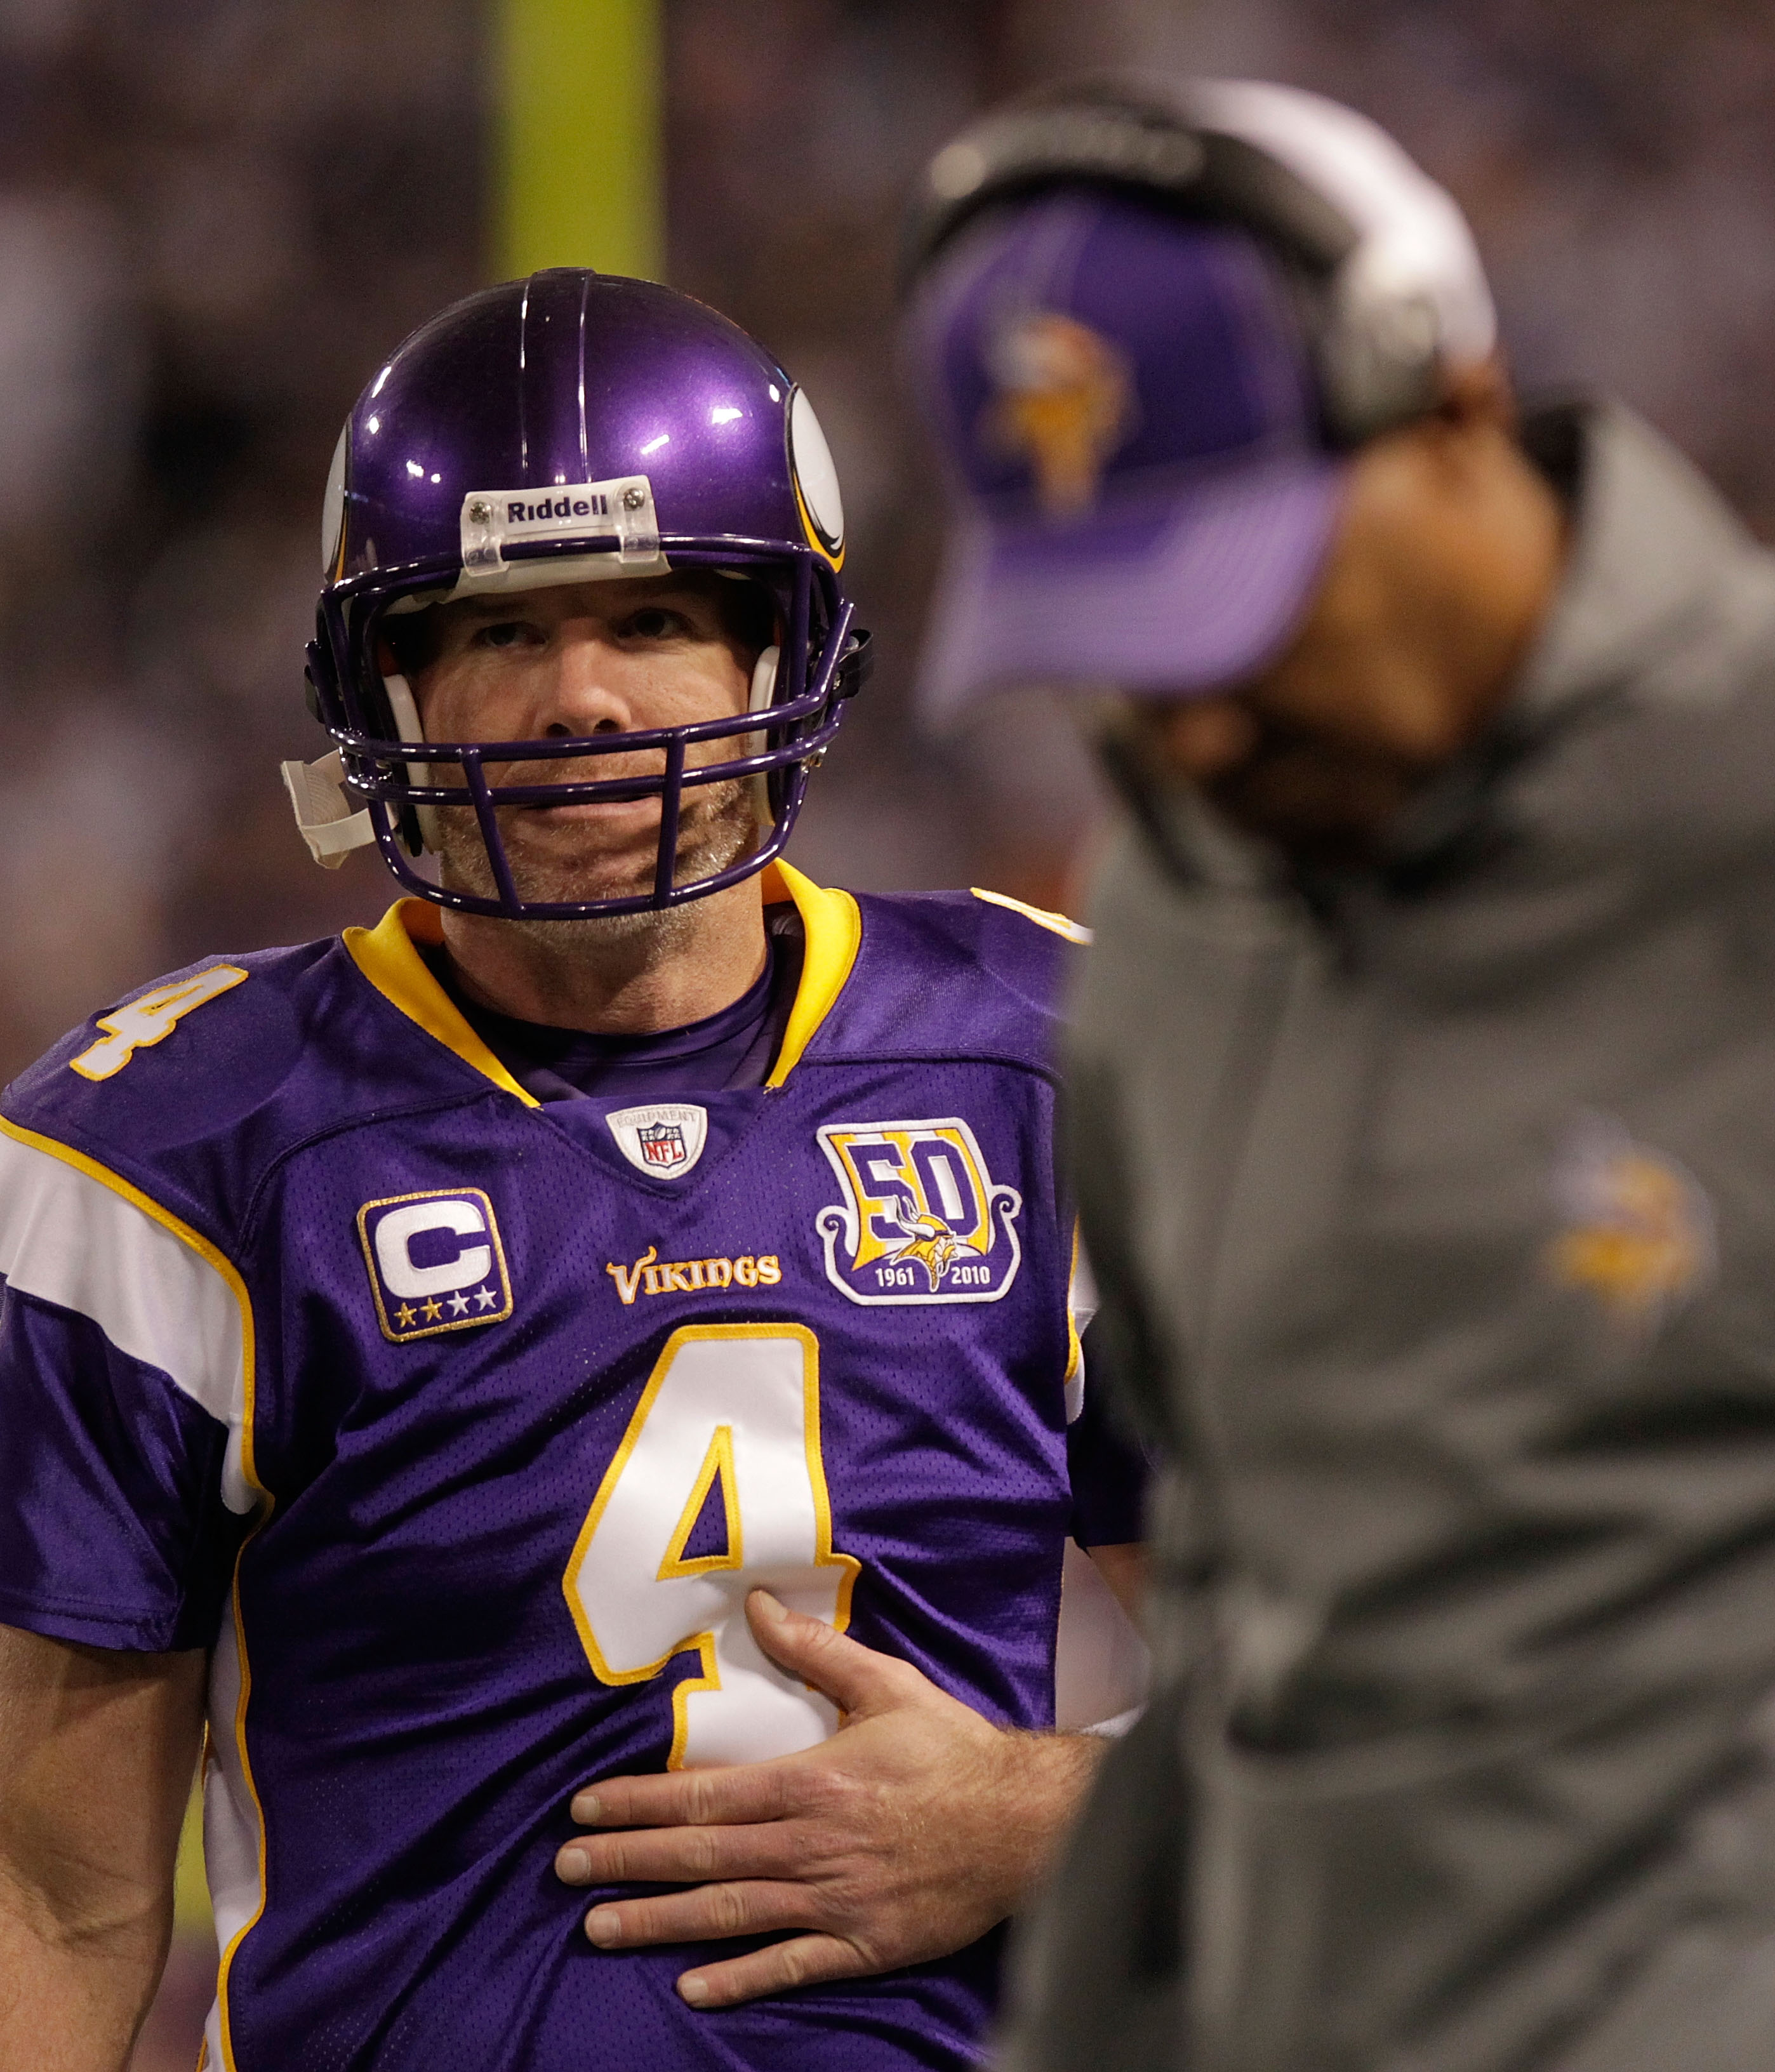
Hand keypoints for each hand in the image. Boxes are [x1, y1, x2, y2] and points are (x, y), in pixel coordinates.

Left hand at [554, 1590, 1104, 2008]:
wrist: (1027, 1823)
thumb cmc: (953, 1750)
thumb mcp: (886, 1685)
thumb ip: (815, 1650)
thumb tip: (759, 1603)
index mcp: (811, 1781)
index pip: (704, 1796)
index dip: (639, 1803)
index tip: (585, 1808)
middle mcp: (811, 1845)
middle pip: (701, 1856)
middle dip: (626, 1861)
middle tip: (565, 1868)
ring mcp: (835, 1902)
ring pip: (730, 1914)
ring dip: (659, 1921)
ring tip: (598, 1926)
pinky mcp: (864, 1945)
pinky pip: (791, 1966)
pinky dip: (739, 1979)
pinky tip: (692, 1988)